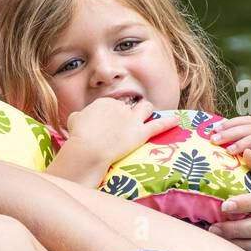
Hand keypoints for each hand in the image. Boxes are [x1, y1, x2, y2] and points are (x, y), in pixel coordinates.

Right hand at [65, 98, 180, 169]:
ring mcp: (132, 119)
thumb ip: (79, 116)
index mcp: (104, 102)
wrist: (88, 147)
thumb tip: (79, 117)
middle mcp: (120, 107)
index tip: (107, 125)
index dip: (111, 115)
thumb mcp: (73, 120)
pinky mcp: (141, 132)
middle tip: (123, 124)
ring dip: (146, 111)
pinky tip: (177, 120)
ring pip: (145, 108)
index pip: (112, 105)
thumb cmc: (78, 135)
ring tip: (146, 116)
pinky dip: (169, 122)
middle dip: (127, 113)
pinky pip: (158, 126)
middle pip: (128, 107)